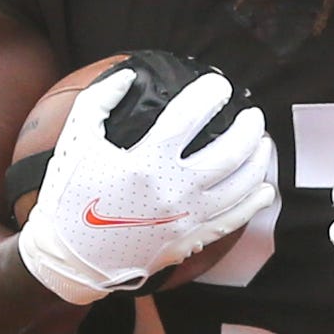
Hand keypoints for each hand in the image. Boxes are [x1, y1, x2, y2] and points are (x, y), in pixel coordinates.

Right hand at [16, 67, 276, 304]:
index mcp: (146, 162)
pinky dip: (255, 201)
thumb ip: (99, 101)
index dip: (211, 94)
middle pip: (231, 149)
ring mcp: (187, 217)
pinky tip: (263, 187)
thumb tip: (129, 74)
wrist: (69, 259)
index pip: (192, 116)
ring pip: (242, 183)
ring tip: (260, 141)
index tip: (218, 85)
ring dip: (259, 157)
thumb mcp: (74, 142)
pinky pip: (236, 219)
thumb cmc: (69, 198)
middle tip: (250, 113)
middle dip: (248, 125)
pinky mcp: (190, 239)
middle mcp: (174, 190)